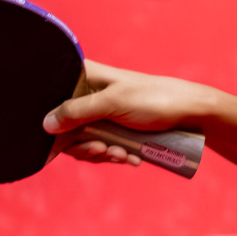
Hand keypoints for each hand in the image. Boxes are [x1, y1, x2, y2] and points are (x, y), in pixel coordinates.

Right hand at [44, 60, 217, 166]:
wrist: (191, 114)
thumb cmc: (156, 99)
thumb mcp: (115, 103)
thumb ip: (79, 111)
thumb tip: (45, 124)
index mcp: (85, 76)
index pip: (51, 97)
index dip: (52, 120)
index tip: (63, 138)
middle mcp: (88, 94)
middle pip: (63, 127)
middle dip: (83, 145)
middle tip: (104, 150)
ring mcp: (99, 114)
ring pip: (82, 142)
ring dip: (101, 153)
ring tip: (123, 155)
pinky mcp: (112, 130)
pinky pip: (100, 148)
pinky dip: (113, 156)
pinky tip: (131, 158)